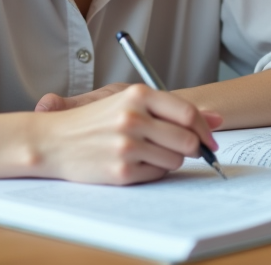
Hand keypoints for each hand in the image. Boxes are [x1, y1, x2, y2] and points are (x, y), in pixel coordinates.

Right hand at [26, 84, 222, 184]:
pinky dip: (153, 172)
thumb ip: (172, 108)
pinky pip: (157, 176)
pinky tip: (135, 163)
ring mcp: (127, 146)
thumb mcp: (129, 102)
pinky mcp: (122, 172)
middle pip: (187, 141)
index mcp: (137, 95)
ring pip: (175, 161)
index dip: (205, 130)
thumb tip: (217, 118)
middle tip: (184, 150)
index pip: (188, 114)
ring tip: (149, 153)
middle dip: (192, 148)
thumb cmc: (94, 120)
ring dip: (169, 160)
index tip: (211, 140)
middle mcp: (133, 118)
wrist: (53, 141)